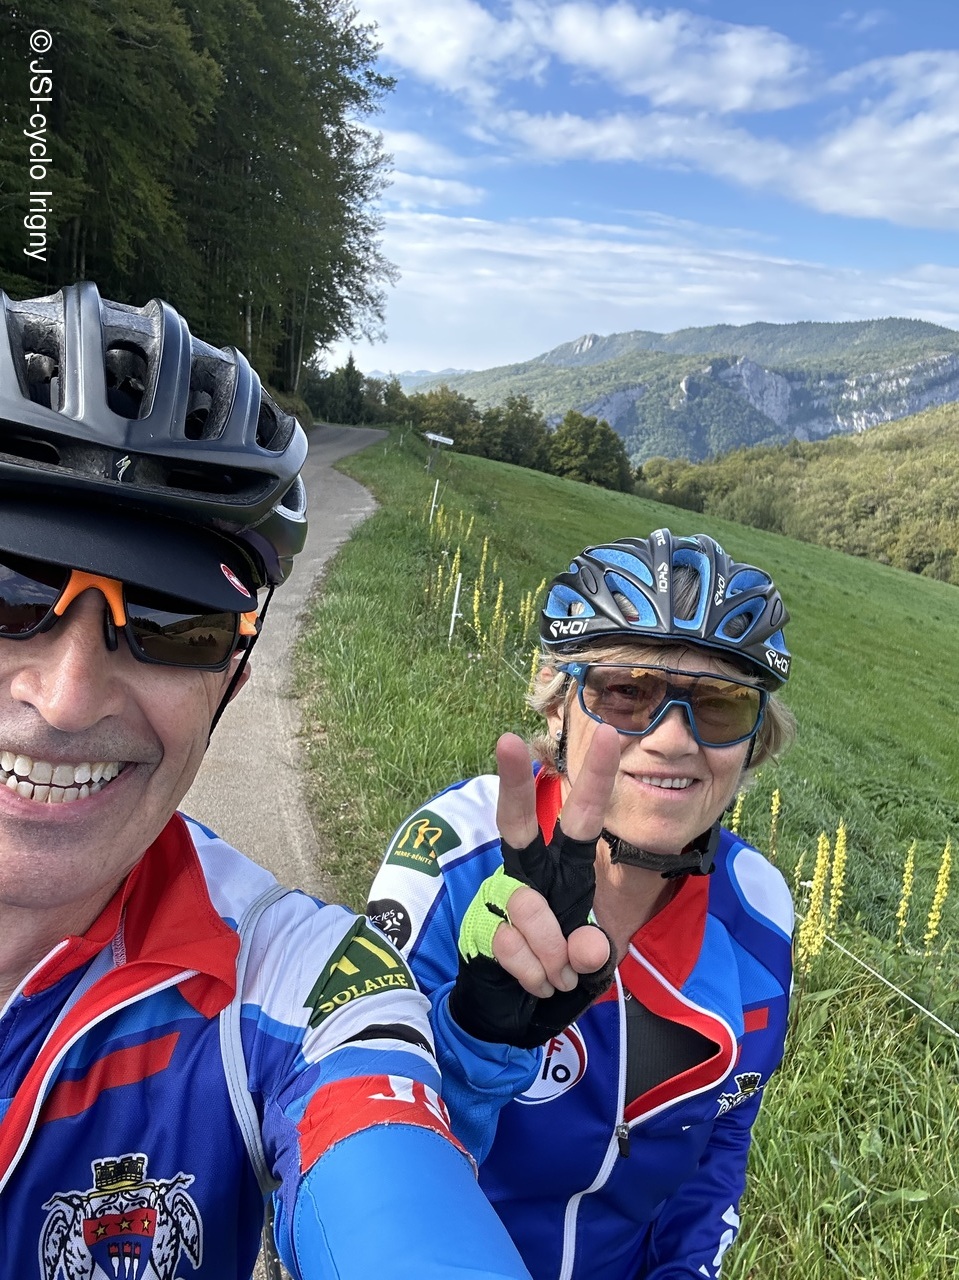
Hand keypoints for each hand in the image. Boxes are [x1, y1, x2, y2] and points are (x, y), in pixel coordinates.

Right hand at [448, 726, 620, 1048]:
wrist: (514, 1022)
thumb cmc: (559, 980)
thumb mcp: (594, 970)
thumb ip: (594, 953)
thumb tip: (582, 944)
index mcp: (565, 872)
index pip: (581, 820)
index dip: (595, 779)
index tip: (609, 733)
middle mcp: (528, 875)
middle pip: (516, 824)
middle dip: (512, 783)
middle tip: (508, 740)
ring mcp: (499, 900)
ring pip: (527, 907)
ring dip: (550, 953)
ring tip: (556, 976)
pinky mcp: (478, 929)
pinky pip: (511, 946)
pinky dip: (533, 974)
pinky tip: (534, 984)